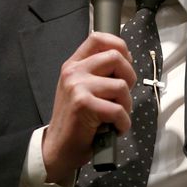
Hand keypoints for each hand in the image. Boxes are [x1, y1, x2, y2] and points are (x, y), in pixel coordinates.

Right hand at [42, 32, 135, 182]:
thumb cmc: (76, 121)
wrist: (58, 148)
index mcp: (74, 65)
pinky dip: (123, 123)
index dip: (119, 46)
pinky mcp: (83, 104)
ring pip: (121, 86)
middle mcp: (74, 71)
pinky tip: (114, 129)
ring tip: (116, 117)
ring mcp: (77, 86)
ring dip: (126, 105)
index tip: (125, 64)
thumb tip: (126, 60)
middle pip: (116, 57)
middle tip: (122, 97)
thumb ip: (97, 73)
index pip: (98, 38)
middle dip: (129, 78)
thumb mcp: (81, 89)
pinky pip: (118, 109)